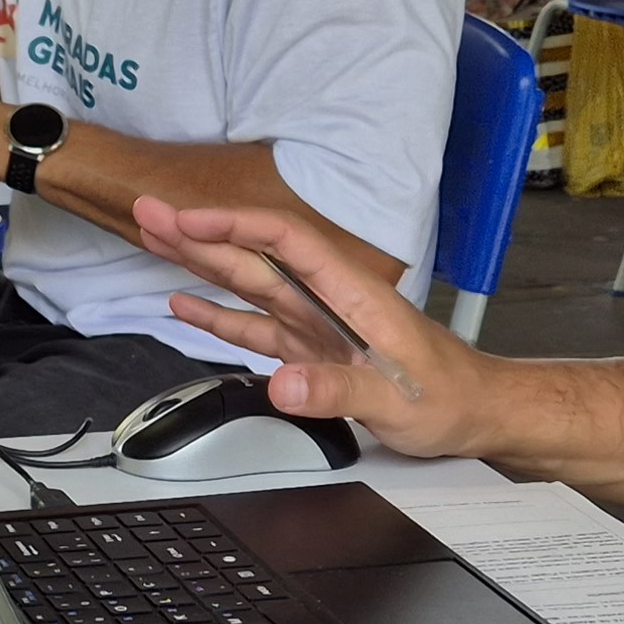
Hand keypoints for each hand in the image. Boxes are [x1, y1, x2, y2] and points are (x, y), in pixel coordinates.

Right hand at [132, 195, 498, 452]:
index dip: (236, 225)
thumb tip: (285, 384)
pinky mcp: (308, 352)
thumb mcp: (398, 400)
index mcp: (352, 292)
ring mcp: (314, 325)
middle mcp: (327, 300)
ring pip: (248, 284)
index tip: (191, 219)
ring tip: (155, 238)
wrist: (474, 413)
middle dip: (201, 232)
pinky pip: (254, 327)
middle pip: (255, 255)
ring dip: (201, 262)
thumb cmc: (450, 396)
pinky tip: (185, 303)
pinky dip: (218, 315)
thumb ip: (340, 389)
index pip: (286, 242)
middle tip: (149, 211)